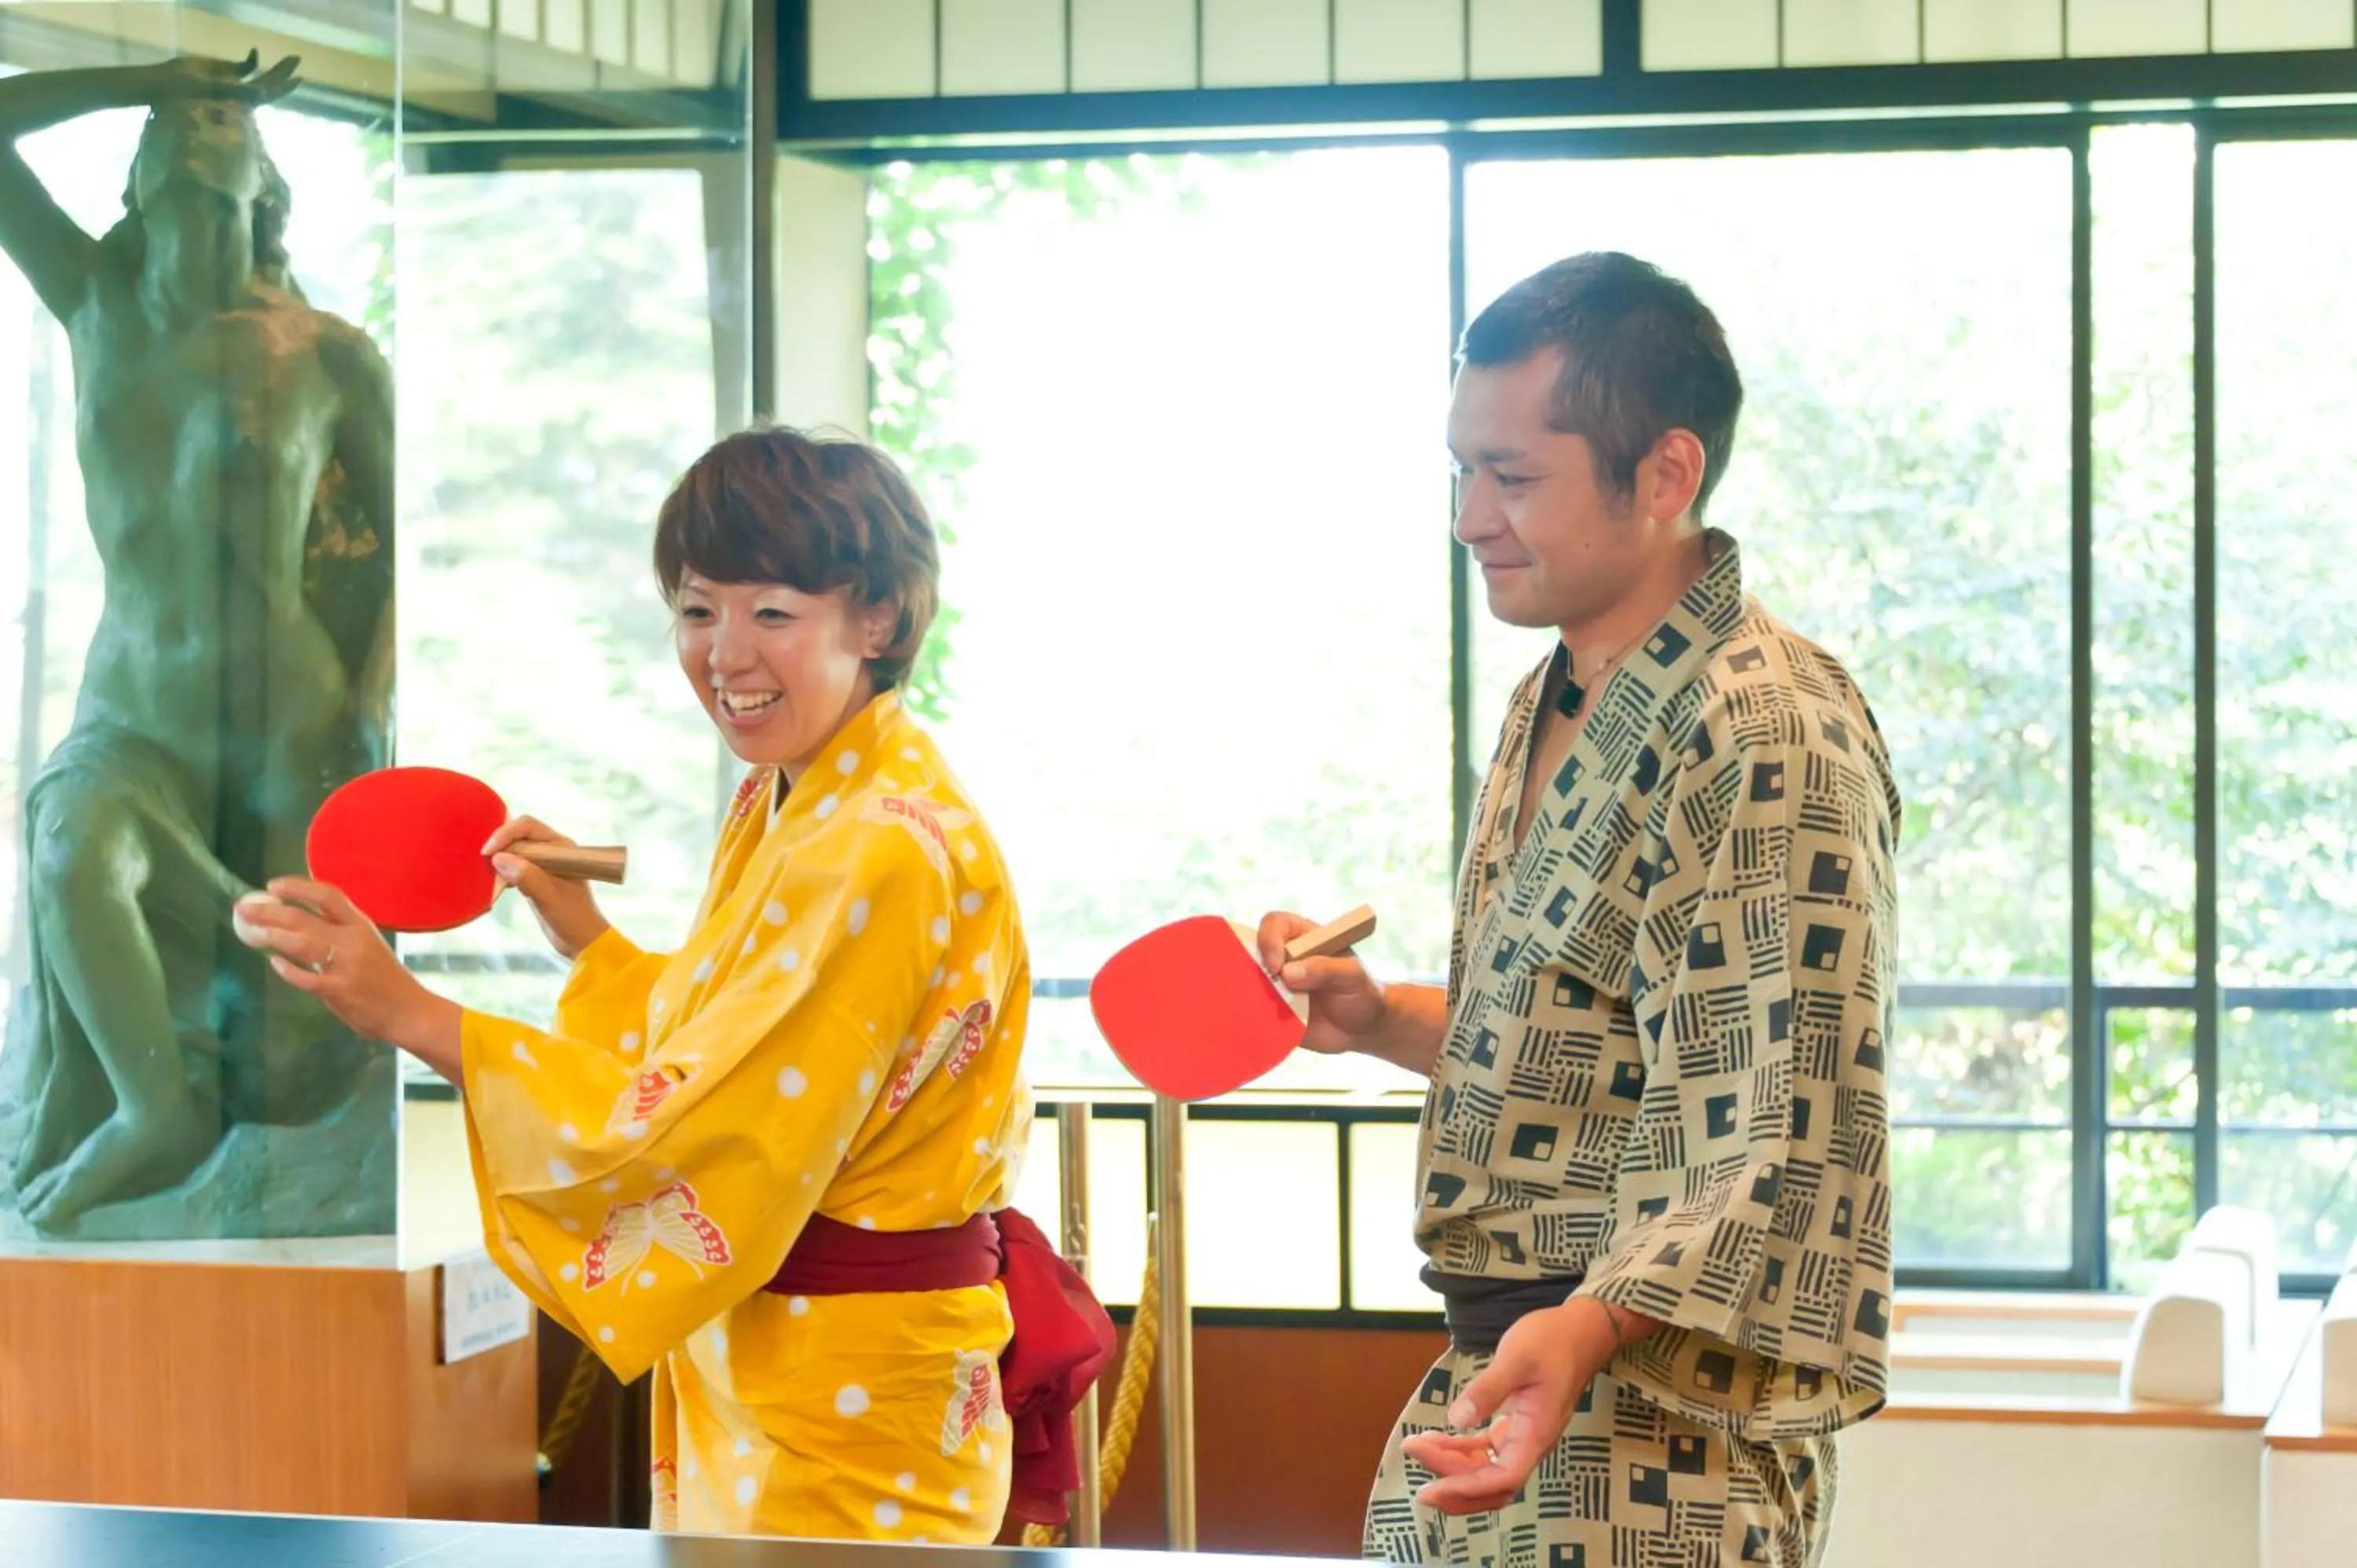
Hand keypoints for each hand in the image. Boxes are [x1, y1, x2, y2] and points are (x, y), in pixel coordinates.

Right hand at [142, 49, 300, 106]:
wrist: (160, 83)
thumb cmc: (181, 90)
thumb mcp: (208, 89)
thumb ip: (235, 91)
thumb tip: (262, 95)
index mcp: (241, 100)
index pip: (268, 92)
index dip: (284, 86)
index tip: (300, 77)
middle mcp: (241, 92)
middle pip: (269, 83)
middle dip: (283, 72)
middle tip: (297, 58)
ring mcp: (233, 83)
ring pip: (260, 76)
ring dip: (274, 68)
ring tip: (289, 59)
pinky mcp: (223, 73)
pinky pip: (243, 69)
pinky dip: (251, 62)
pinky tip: (254, 52)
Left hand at [231, 877, 456, 1058]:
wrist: (410, 1012)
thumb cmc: (387, 980)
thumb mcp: (369, 946)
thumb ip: (340, 934)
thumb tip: (299, 923)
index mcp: (361, 925)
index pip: (327, 896)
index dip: (298, 887)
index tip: (272, 886)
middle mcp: (353, 940)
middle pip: (303, 918)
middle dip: (269, 912)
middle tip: (244, 909)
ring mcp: (345, 965)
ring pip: (300, 942)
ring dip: (272, 935)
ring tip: (251, 932)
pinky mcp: (337, 990)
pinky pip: (304, 977)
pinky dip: (286, 969)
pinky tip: (273, 962)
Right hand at [485, 816, 610, 962]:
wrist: (581, 940)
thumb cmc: (573, 917)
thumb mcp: (549, 897)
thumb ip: (527, 876)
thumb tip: (498, 858)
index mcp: (561, 847)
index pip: (528, 826)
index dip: (505, 834)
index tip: (488, 852)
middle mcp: (552, 851)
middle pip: (517, 836)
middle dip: (499, 846)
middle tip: (483, 864)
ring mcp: (542, 864)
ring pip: (513, 851)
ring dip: (499, 860)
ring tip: (488, 875)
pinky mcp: (534, 878)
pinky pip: (512, 867)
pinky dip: (501, 873)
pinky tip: (496, 885)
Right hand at [1255, 910, 1386, 1055]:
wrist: (1363, 1030)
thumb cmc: (1362, 994)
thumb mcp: (1353, 977)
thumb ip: (1326, 970)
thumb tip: (1287, 973)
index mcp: (1302, 938)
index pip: (1273, 924)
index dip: (1269, 940)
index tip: (1277, 966)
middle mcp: (1282, 958)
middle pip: (1251, 950)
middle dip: (1251, 967)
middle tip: (1267, 988)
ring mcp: (1274, 985)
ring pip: (1248, 982)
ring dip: (1250, 995)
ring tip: (1266, 1010)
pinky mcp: (1272, 1011)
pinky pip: (1254, 1011)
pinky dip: (1252, 1017)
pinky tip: (1262, 1026)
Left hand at [1399, 1299, 1617, 1515]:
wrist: (1577, 1332)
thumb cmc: (1552, 1341)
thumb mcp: (1517, 1357)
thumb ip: (1488, 1389)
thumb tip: (1457, 1418)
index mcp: (1536, 1433)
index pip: (1503, 1478)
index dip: (1468, 1489)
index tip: (1433, 1487)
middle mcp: (1530, 1443)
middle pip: (1493, 1485)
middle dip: (1455, 1489)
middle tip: (1418, 1483)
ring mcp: (1522, 1437)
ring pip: (1487, 1471)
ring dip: (1453, 1469)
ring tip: (1418, 1449)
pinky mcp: (1514, 1426)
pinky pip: (1485, 1451)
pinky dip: (1460, 1450)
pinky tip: (1436, 1439)